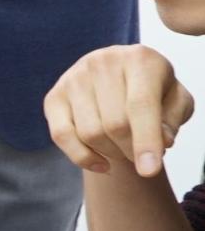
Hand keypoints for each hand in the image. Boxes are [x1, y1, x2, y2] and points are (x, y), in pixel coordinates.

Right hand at [44, 44, 192, 176]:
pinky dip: (82, 158)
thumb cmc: (154, 91)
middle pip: (114, 124)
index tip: (149, 171)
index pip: (140, 105)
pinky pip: (62, 136)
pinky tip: (102, 164)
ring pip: (90, 133)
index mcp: (140, 59)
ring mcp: (74, 77)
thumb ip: (172, 121)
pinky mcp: (54, 96)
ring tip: (123, 150)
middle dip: (131, 150)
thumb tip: (159, 142)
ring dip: (110, 153)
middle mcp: (102, 62)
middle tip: (141, 157)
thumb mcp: (176, 101)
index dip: (145, 140)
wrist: (122, 77)